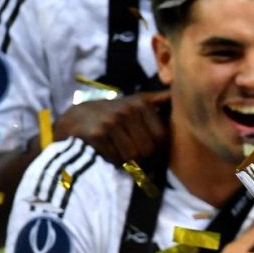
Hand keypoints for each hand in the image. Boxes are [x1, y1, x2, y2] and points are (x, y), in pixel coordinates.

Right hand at [53, 91, 169, 164]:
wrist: (77, 118)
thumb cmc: (114, 113)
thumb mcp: (137, 101)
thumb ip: (158, 99)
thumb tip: (176, 92)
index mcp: (141, 103)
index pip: (162, 137)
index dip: (158, 148)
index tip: (149, 147)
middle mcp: (127, 111)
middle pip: (148, 150)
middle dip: (142, 156)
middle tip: (130, 150)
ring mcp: (111, 122)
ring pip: (133, 156)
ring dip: (127, 160)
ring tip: (119, 149)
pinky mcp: (97, 134)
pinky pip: (116, 158)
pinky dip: (113, 161)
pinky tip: (108, 150)